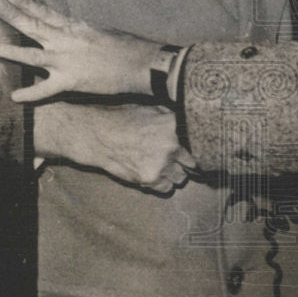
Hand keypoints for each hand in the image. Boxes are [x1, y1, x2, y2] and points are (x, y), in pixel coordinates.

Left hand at [0, 0, 161, 101]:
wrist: (141, 64)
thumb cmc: (127, 46)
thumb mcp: (101, 30)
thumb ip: (80, 30)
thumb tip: (69, 27)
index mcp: (74, 27)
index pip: (43, 11)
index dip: (23, 2)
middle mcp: (65, 41)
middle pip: (32, 26)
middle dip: (10, 15)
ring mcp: (66, 61)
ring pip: (31, 54)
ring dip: (9, 50)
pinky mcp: (71, 81)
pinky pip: (45, 89)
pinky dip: (30, 94)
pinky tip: (14, 97)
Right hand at [35, 102, 195, 193]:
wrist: (99, 135)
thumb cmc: (123, 118)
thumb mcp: (151, 108)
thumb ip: (171, 118)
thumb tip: (187, 124)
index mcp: (174, 126)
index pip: (198, 143)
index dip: (195, 148)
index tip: (192, 152)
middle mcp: (172, 145)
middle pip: (192, 164)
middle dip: (184, 163)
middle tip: (176, 162)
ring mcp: (161, 164)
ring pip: (181, 178)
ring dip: (174, 174)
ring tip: (162, 168)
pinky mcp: (150, 179)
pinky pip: (166, 188)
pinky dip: (162, 184)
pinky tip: (153, 174)